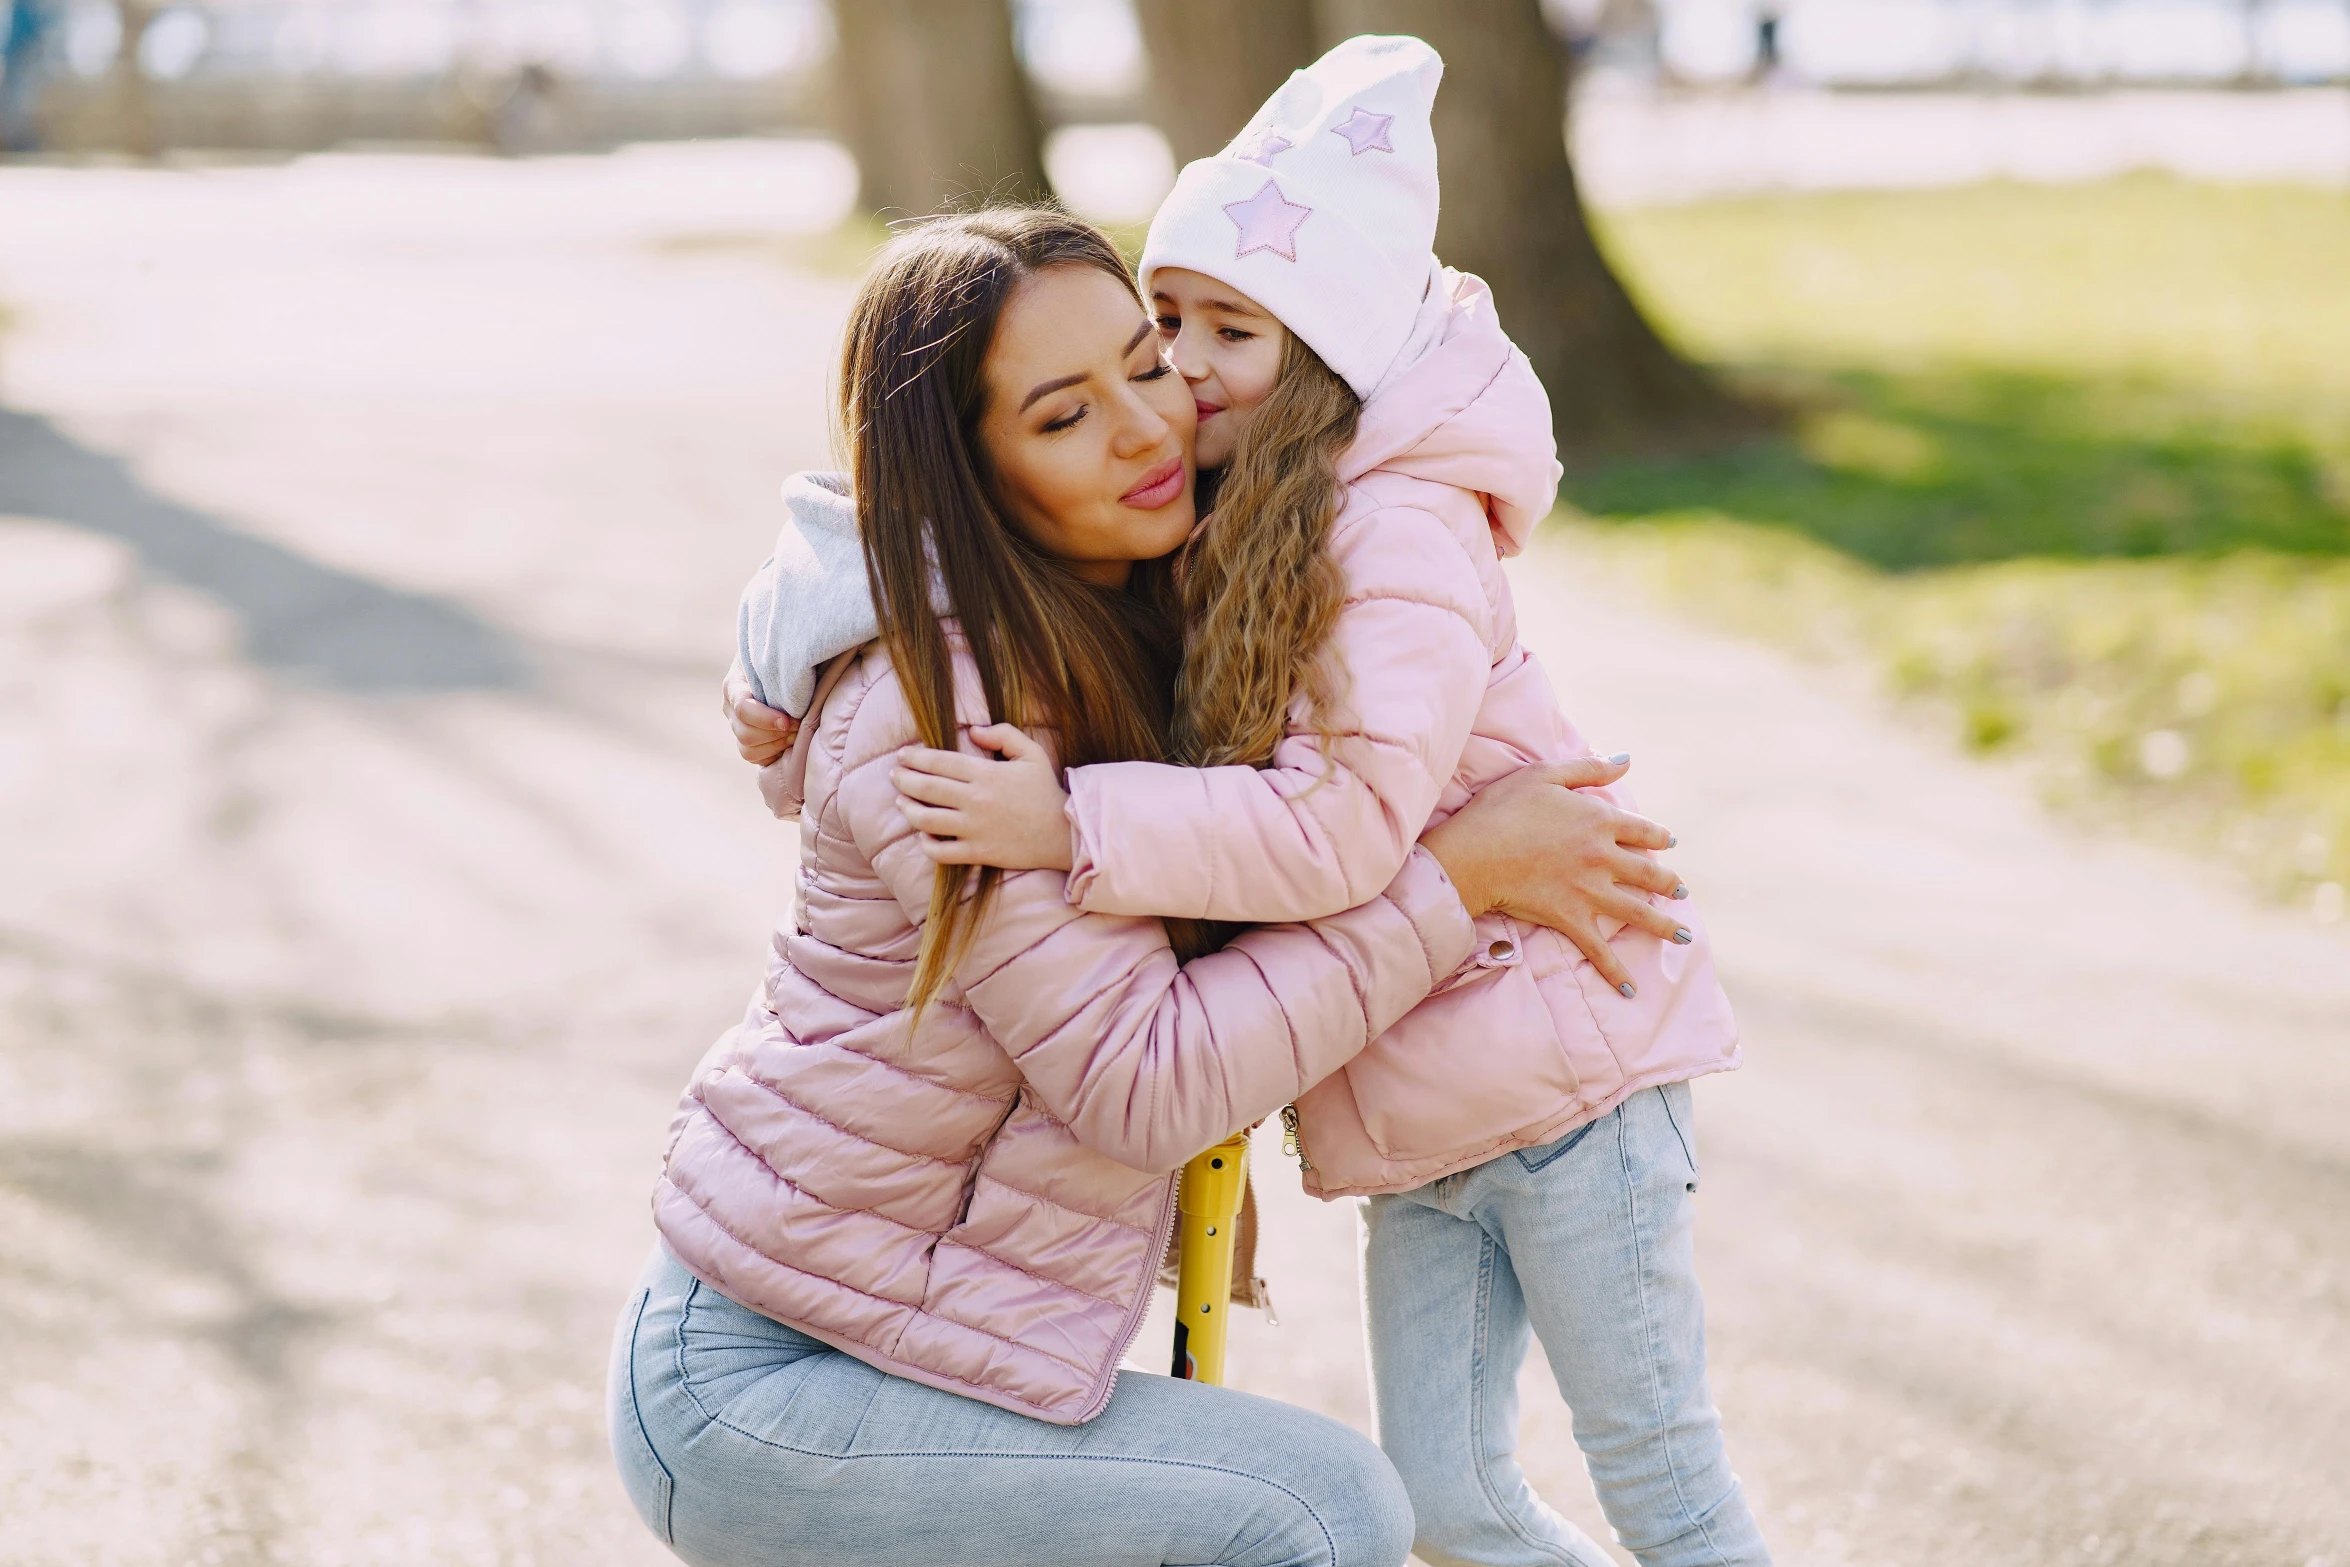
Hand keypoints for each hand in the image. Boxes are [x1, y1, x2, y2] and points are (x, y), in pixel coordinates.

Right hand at [724, 664, 797, 765]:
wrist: (776, 665)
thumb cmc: (781, 658)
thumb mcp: (779, 657)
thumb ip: (784, 669)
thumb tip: (799, 681)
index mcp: (734, 685)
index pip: (744, 710)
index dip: (767, 719)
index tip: (790, 721)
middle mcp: (730, 708)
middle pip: (746, 734)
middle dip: (776, 734)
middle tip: (799, 726)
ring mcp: (736, 726)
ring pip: (748, 749)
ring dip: (777, 744)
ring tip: (795, 733)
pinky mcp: (745, 740)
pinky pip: (754, 757)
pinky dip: (773, 753)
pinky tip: (788, 740)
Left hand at [893, 723, 1075, 869]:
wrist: (1065, 834)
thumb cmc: (1045, 791)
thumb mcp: (1032, 754)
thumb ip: (1003, 735)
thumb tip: (972, 730)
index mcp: (987, 774)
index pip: (939, 762)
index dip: (915, 757)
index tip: (903, 755)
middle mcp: (976, 800)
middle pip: (926, 788)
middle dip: (903, 779)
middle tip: (894, 775)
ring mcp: (975, 829)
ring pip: (926, 819)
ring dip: (907, 809)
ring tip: (901, 802)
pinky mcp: (978, 852)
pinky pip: (940, 851)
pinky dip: (926, 843)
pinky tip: (924, 833)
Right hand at [1420, 755, 1687, 997]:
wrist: (1474, 853)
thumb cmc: (1502, 808)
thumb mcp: (1545, 774)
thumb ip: (1588, 768)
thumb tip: (1625, 759)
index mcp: (1600, 821)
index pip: (1643, 831)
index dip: (1659, 837)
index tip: (1668, 843)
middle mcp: (1604, 857)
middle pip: (1649, 874)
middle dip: (1668, 883)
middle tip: (1680, 891)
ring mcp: (1590, 892)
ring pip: (1638, 913)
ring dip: (1664, 926)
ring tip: (1683, 935)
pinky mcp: (1571, 919)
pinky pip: (1600, 951)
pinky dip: (1616, 972)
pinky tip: (1630, 989)